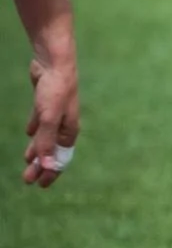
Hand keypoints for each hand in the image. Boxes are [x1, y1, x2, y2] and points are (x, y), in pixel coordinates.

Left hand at [22, 52, 77, 187]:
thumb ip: (46, 143)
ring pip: (45, 138)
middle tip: (28, 179)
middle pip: (51, 150)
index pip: (60, 158)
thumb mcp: (48, 119)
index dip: (51, 172)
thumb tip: (47, 167)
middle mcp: (64, 125)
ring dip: (36, 150)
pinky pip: (40, 122)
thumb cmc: (55, 90)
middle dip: (41, 165)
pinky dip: (34, 131)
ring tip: (26, 161)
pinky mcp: (45, 103)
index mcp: (68, 131)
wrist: (55, 63)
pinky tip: (29, 133)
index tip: (40, 185)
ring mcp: (55, 114)